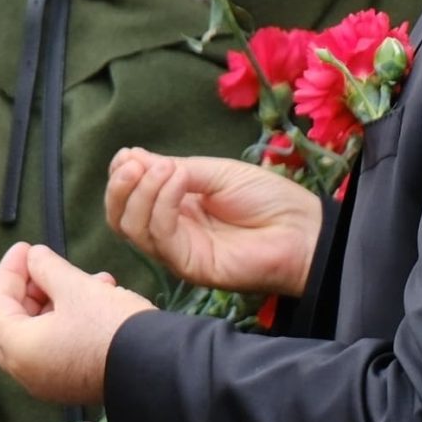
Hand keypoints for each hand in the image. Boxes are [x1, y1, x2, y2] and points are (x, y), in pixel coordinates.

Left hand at [0, 243, 153, 404]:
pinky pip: (57, 347)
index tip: (25, 247)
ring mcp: (49, 383)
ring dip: (57, 301)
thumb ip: (47, 268)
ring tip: (88, 277)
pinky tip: (98, 297)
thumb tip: (34, 257)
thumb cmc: (112, 327)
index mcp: (19, 350)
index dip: (9, 270)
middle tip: (46, 264)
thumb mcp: (76, 287)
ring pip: (39, 333)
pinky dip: (67, 321)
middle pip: (13, 321)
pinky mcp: (72, 385)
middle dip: (30, 288)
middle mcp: (27, 373)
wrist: (158, 369)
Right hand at [106, 148, 324, 298]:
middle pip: (121, 217)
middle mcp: (169, 230)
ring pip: (133, 228)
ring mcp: (177, 250)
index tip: (129, 155)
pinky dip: (162, 205)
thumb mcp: (216, 172)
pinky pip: (160, 237)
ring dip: (141, 193)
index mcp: (173, 206)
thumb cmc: (266, 198)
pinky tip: (179, 181)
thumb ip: (174, 169)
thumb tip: (130, 157)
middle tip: (133, 164)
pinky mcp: (189, 265)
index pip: (129, 197)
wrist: (302, 229)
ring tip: (165, 169)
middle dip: (119, 188)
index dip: (121, 176)